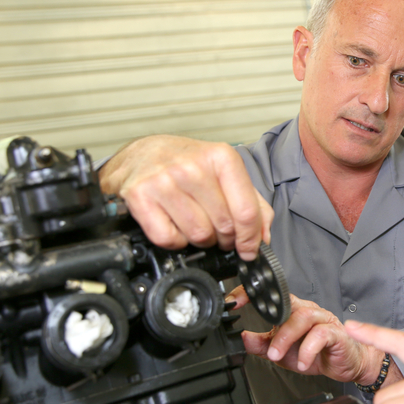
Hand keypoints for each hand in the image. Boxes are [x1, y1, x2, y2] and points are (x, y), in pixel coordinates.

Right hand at [99, 135, 272, 259]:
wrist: (141, 154)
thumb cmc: (186, 164)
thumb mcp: (224, 173)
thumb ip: (252, 203)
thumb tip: (263, 238)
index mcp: (221, 157)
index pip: (246, 211)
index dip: (250, 238)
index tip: (249, 249)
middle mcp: (192, 167)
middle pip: (224, 226)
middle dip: (225, 238)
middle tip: (219, 233)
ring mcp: (164, 181)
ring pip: (198, 235)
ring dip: (201, 240)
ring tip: (196, 225)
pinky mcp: (140, 196)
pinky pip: (169, 239)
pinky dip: (175, 241)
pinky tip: (174, 225)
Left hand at [234, 287, 400, 385]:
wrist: (347, 364)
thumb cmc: (318, 354)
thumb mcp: (283, 353)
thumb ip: (263, 345)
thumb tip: (243, 338)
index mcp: (293, 312)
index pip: (272, 297)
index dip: (253, 295)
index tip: (235, 302)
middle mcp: (308, 311)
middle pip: (289, 307)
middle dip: (275, 330)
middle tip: (268, 351)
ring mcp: (323, 320)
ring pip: (304, 318)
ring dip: (287, 339)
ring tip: (279, 357)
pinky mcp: (336, 333)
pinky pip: (321, 334)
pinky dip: (308, 350)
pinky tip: (302, 363)